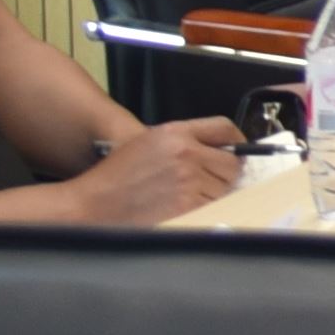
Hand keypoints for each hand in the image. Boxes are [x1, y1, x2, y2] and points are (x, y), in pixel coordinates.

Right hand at [65, 118, 242, 222]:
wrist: (95, 203)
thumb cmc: (117, 175)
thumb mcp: (149, 142)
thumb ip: (185, 141)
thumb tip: (221, 150)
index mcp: (176, 132)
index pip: (225, 128)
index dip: (237, 140)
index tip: (238, 150)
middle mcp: (185, 151)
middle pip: (232, 161)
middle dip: (228, 172)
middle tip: (213, 180)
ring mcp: (188, 178)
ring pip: (226, 185)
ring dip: (217, 192)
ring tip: (193, 195)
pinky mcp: (187, 203)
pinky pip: (214, 204)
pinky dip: (208, 207)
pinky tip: (189, 206)